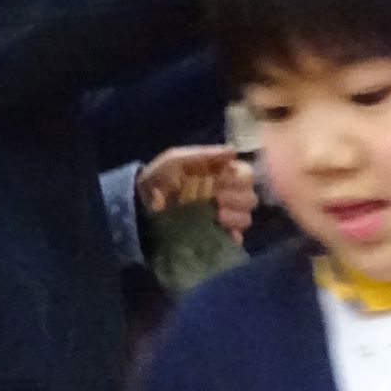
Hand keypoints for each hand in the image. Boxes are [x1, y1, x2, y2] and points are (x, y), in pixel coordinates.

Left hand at [138, 145, 256, 240]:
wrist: (139, 206)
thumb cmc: (158, 178)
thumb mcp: (177, 160)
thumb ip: (205, 155)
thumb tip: (234, 151)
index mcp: (221, 175)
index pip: (247, 175)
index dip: (240, 179)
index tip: (223, 183)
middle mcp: (227, 195)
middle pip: (251, 198)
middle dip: (238, 199)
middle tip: (218, 201)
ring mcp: (223, 218)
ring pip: (247, 218)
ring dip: (236, 216)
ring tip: (218, 216)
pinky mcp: (217, 237)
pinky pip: (236, 238)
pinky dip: (234, 235)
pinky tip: (222, 231)